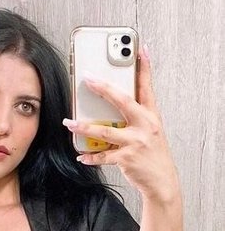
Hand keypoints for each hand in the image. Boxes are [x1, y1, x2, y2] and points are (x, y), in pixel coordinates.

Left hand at [63, 44, 181, 202]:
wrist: (162, 181)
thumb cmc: (153, 155)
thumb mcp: (151, 132)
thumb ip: (135, 118)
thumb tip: (112, 108)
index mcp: (151, 116)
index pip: (147, 87)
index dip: (144, 67)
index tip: (140, 49)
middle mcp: (145, 125)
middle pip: (122, 101)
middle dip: (104, 89)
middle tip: (88, 79)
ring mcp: (136, 142)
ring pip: (105, 130)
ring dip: (84, 127)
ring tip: (70, 123)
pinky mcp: (127, 158)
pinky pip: (104, 155)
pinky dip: (91, 156)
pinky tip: (81, 155)